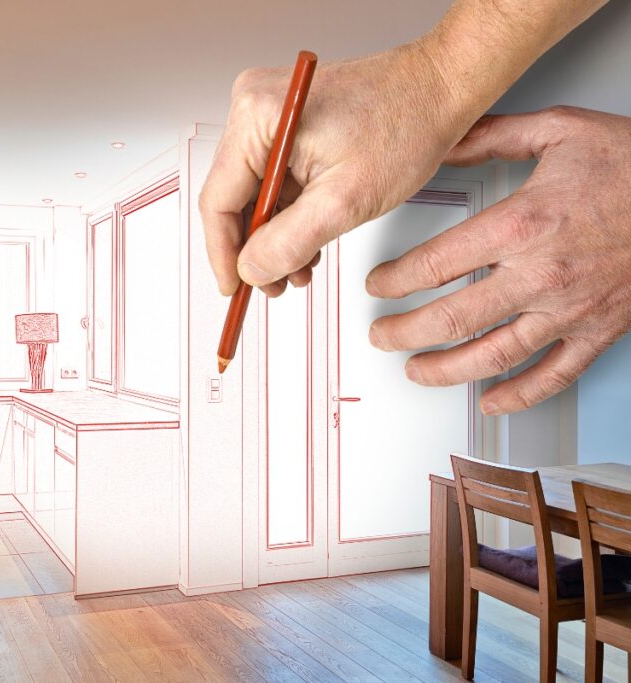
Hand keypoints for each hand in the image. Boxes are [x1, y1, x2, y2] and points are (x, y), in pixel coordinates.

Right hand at [199, 40, 473, 297]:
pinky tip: (308, 239)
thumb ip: (288, 243)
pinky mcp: (286, 124)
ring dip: (273, 236)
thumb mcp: (344, 201)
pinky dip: (287, 215)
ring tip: (299, 266)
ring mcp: (269, 115)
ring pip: (253, 194)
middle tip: (274, 284)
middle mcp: (253, 109)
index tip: (233, 288)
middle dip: (254, 248)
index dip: (223, 253)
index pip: (217, 200)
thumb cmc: (406, 123)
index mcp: (256, 117)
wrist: (441, 90)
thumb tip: (251, 271)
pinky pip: (273, 180)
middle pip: (232, 198)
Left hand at [366, 107, 630, 414]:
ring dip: (445, 370)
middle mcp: (541, 274)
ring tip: (414, 371)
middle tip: (380, 335)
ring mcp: (570, 309)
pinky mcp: (599, 330)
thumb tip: (440, 142)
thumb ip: (490, 137)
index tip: (377, 286)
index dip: (394, 281)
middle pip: (452, 319)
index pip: (434, 265)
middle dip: (403, 333)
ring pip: (493, 355)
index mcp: (521, 225)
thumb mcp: (558, 130)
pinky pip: (554, 376)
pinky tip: (490, 402)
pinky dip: (519, 396)